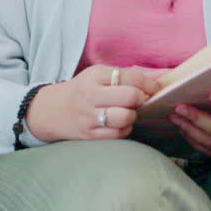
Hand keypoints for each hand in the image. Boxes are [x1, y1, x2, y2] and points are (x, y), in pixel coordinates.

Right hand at [27, 65, 161, 142]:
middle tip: (141, 101)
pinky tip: (120, 124)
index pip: (130, 76)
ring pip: (125, 118)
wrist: (50, 111)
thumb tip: (159, 78)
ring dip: (133, 116)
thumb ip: (126, 76)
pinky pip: (118, 134)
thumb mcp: (98, 75)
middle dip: (142, 99)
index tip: (155, 88)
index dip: (149, 83)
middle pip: (130, 96)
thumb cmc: (82, 91)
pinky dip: (125, 129)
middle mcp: (91, 95)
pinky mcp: (89, 135)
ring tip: (129, 113)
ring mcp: (89, 117)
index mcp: (94, 75)